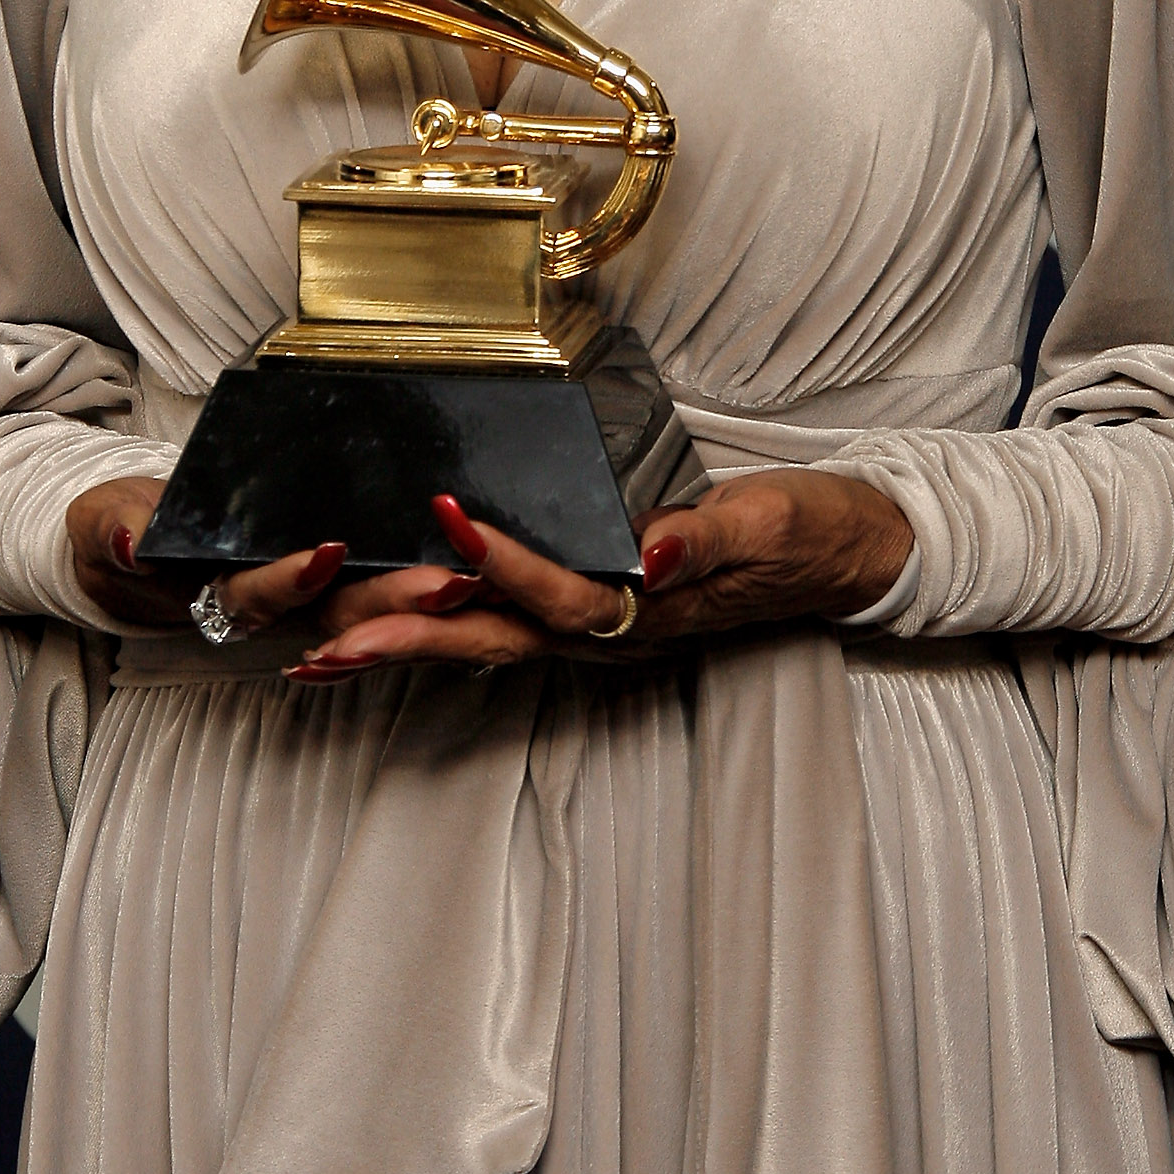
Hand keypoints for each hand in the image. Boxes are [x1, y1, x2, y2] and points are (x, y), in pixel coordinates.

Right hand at [63, 476, 492, 641]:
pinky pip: (373, 590)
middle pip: (337, 610)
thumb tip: (127, 539)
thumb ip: (115, 532)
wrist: (131, 539)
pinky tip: (472, 569)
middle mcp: (269, 601)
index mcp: (217, 592)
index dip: (293, 578)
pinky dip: (418, 589)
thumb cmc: (123, 529)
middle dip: (394, 599)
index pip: (261, 592)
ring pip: (368, 604)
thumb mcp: (104, 524)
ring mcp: (300, 593)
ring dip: (421, 598)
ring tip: (477, 575)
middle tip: (449, 581)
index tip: (328, 552)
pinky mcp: (325, 575)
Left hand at [280, 470, 913, 680]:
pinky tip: (392, 625)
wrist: (851, 551)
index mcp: (652, 609)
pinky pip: (506, 629)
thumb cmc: (811, 530)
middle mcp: (615, 632)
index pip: (562, 592)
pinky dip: (442, 630)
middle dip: (407, 642)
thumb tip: (649, 554)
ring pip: (489, 644)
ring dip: (406, 647)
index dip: (501, 559)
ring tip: (321, 654)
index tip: (446, 518)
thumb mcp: (770, 520)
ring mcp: (604, 629)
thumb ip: (706, 540)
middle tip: (323, 644)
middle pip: (496, 642)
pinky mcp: (598, 611)